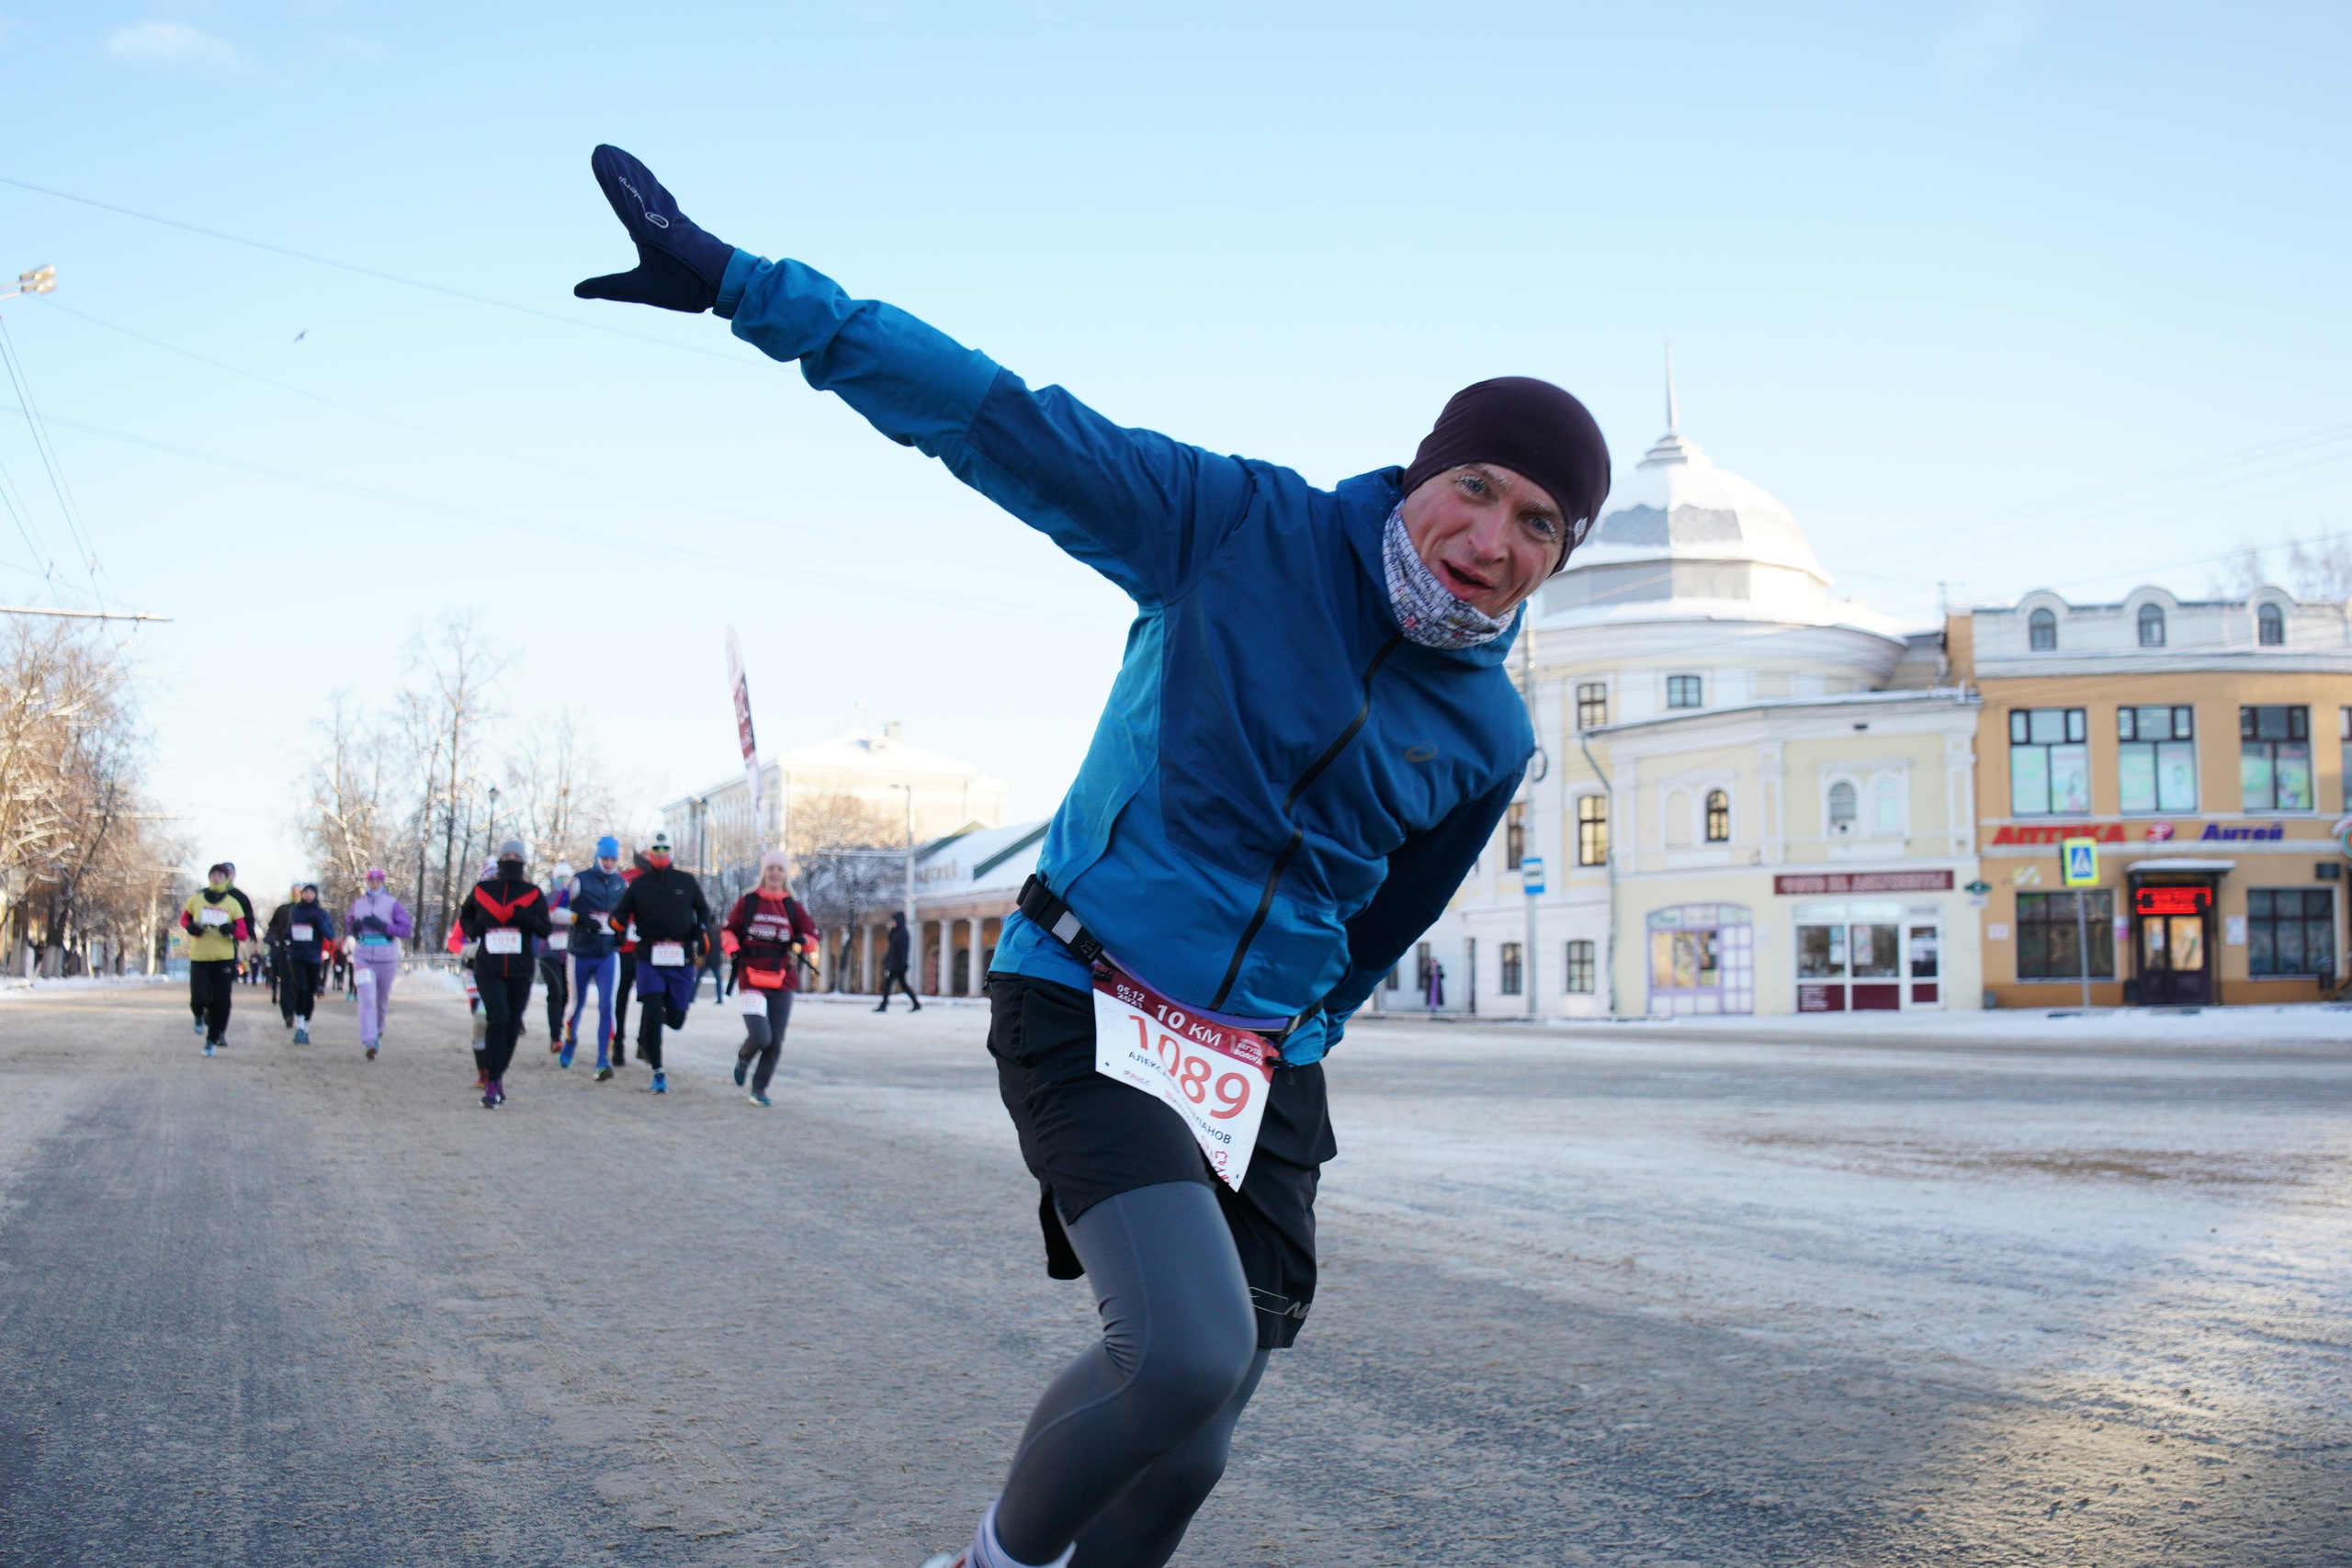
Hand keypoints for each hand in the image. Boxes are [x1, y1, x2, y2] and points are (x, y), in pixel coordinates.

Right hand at [573, 145, 735, 313]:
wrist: (729, 281)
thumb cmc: (687, 284)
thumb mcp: (643, 289)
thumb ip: (609, 287)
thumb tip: (576, 290)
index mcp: (648, 228)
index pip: (623, 197)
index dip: (609, 176)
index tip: (599, 153)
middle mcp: (662, 218)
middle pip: (638, 187)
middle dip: (622, 169)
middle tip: (607, 150)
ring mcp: (676, 222)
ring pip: (653, 192)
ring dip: (639, 177)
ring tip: (628, 163)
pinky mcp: (686, 229)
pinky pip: (665, 202)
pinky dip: (654, 191)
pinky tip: (657, 194)